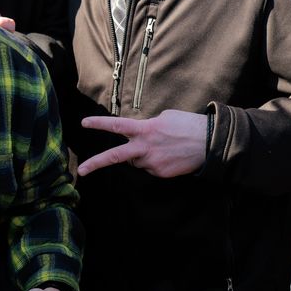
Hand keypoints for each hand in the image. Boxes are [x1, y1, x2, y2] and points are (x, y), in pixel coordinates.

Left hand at [76, 109, 208, 177]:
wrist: (210, 143)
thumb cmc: (187, 125)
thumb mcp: (164, 118)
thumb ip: (146, 127)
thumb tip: (139, 137)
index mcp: (145, 129)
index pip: (117, 125)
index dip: (99, 123)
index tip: (83, 123)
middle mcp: (145, 147)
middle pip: (115, 156)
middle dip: (96, 163)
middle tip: (81, 171)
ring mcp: (152, 163)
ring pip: (137, 161)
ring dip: (142, 155)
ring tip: (162, 147)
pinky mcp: (160, 173)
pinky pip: (150, 168)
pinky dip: (155, 162)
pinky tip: (169, 156)